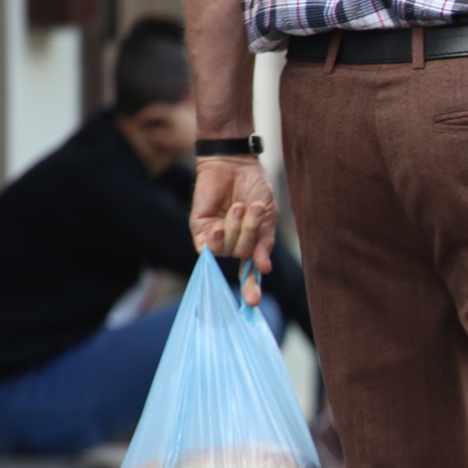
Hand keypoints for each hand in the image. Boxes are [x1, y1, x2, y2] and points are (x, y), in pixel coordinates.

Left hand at [191, 155, 277, 303]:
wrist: (234, 163)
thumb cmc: (255, 187)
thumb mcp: (268, 217)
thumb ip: (264, 241)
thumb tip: (264, 268)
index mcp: (252, 244)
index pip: (251, 272)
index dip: (251, 288)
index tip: (253, 303)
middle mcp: (234, 244)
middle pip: (243, 256)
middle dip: (251, 234)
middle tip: (255, 210)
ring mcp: (216, 238)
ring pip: (228, 250)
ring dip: (237, 228)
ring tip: (239, 206)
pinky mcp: (199, 229)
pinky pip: (207, 247)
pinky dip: (214, 241)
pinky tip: (219, 227)